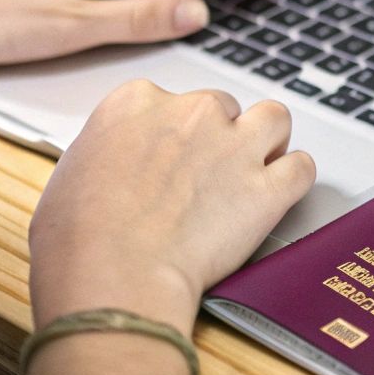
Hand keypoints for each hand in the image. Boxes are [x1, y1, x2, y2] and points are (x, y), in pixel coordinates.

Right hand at [28, 81, 315, 332]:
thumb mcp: (71, 175)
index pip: (169, 100)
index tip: (171, 160)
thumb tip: (116, 168)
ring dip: (267, 143)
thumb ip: (108, 154)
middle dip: (219, 137)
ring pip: (273, 119)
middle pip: (222, 108)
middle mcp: (191, 113)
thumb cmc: (78, 240)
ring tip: (253, 173)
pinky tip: (278, 196)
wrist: (114, 275)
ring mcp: (234, 146)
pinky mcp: (267, 187)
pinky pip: (302, 167)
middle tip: (208, 177)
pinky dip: (294, 180)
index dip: (173, 133)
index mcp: (135, 102)